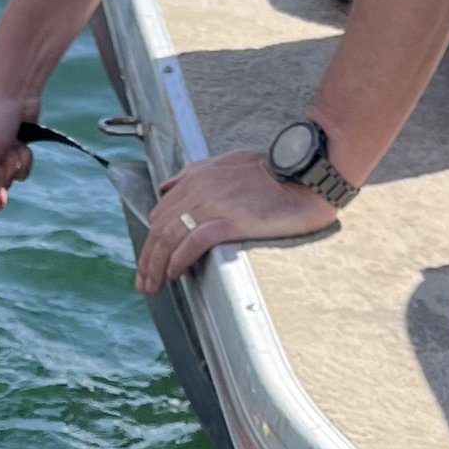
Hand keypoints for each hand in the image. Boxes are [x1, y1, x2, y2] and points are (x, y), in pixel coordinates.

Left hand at [135, 153, 336, 292]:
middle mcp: (199, 189)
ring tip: (153, 285)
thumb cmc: (273, 172)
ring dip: (156, 265)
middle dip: (147, 258)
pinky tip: (174, 273)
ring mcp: (214, 205)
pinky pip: (193, 243)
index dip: (152, 239)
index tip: (150, 259)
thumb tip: (168, 187)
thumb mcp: (227, 162)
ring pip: (170, 236)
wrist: (305, 177)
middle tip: (143, 282)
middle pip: (160, 228)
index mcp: (197, 176)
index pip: (161, 212)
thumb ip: (194, 174)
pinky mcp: (230, 221)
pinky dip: (179, 259)